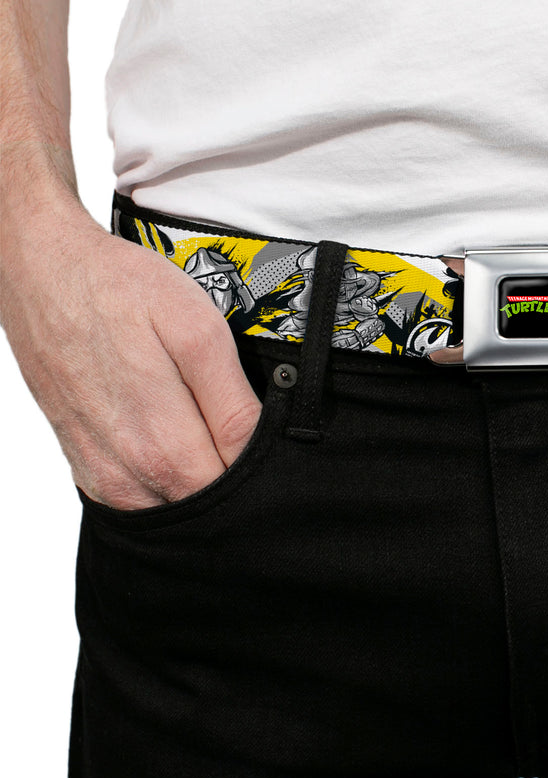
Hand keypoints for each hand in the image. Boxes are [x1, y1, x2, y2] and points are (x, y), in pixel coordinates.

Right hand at [1, 197, 261, 508]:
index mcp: (163, 444)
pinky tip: (171, 433)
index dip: (263, 467)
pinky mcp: (86, 465)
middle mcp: (128, 470)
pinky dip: (164, 477)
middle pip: (206, 503)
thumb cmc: (120, 291)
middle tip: (235, 422)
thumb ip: (232, 403)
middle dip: (234, 475)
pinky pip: (139, 497)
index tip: (272, 438)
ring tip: (202, 424)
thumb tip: (260, 449)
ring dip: (199, 476)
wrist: (46, 272)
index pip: (235, 490)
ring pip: (174, 505)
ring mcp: (102, 473)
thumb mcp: (199, 332)